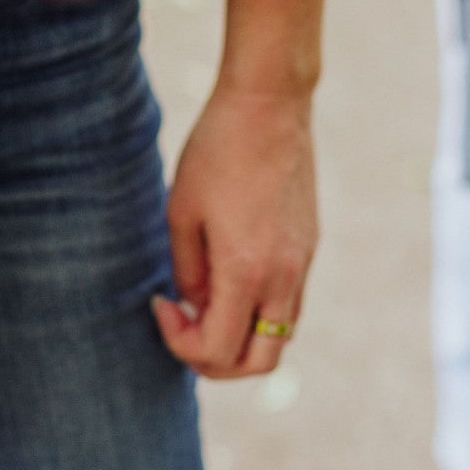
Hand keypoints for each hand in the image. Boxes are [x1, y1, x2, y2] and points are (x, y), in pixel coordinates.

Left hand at [152, 86, 318, 378]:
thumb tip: (196, 308)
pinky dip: (257, 312)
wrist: (269, 106)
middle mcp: (283, 277)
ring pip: (279, 336)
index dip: (180, 343)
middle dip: (215, 362)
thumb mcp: (181, 212)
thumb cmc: (216, 151)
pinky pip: (288, 304)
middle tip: (184, 329)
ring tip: (203, 302)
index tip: (160, 303)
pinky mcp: (309, 247)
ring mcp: (303, 264)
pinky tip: (227, 279)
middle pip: (258, 363)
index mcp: (246, 271)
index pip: (218, 351)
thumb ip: (188, 272)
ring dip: (239, 337)